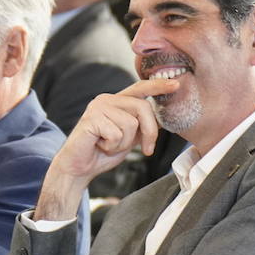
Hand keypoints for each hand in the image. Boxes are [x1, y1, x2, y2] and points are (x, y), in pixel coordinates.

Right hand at [35, 79, 177, 220]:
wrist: (78, 168)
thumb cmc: (102, 153)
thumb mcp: (129, 138)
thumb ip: (141, 125)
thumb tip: (161, 120)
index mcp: (117, 101)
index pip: (141, 88)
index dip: (158, 86)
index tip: (175, 85)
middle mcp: (106, 99)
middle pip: (143, 108)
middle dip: (149, 132)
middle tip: (145, 150)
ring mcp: (97, 107)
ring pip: (130, 124)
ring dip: (124, 143)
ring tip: (109, 145)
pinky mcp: (91, 119)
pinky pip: (116, 134)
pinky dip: (112, 146)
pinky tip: (100, 146)